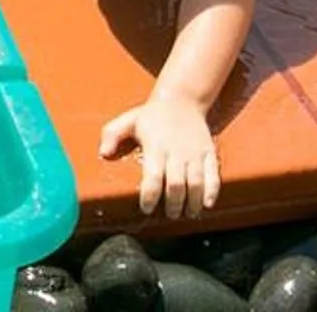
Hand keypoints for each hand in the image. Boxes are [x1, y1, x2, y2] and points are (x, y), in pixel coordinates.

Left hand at [101, 90, 221, 217]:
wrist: (183, 100)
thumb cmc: (153, 115)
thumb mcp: (129, 120)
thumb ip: (112, 135)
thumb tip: (103, 152)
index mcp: (155, 145)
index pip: (153, 176)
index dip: (150, 196)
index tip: (146, 208)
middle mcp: (176, 151)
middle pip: (176, 185)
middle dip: (173, 204)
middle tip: (169, 215)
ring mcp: (195, 153)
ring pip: (196, 183)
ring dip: (192, 202)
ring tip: (187, 213)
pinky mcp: (209, 153)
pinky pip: (213, 175)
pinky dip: (212, 192)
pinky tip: (207, 204)